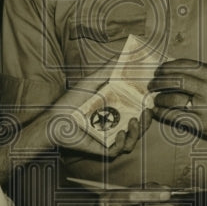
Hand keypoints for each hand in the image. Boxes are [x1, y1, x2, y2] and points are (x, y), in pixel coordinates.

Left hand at [18, 63, 151, 157]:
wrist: (54, 120)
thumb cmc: (71, 101)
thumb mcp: (91, 82)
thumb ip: (107, 70)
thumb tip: (120, 55)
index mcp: (115, 111)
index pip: (136, 112)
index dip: (146, 108)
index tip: (152, 100)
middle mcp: (114, 125)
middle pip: (138, 127)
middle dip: (146, 121)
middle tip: (148, 111)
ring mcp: (109, 138)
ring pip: (131, 141)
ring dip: (137, 132)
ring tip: (133, 120)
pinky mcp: (102, 149)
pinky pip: (118, 150)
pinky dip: (121, 142)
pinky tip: (119, 133)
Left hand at [149, 59, 206, 142]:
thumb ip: (197, 72)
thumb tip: (168, 68)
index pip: (183, 66)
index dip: (166, 67)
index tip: (157, 71)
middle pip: (176, 81)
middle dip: (159, 82)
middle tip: (151, 84)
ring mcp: (206, 107)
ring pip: (173, 100)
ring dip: (159, 99)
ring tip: (155, 99)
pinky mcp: (202, 124)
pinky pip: (176, 117)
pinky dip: (163, 113)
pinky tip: (158, 110)